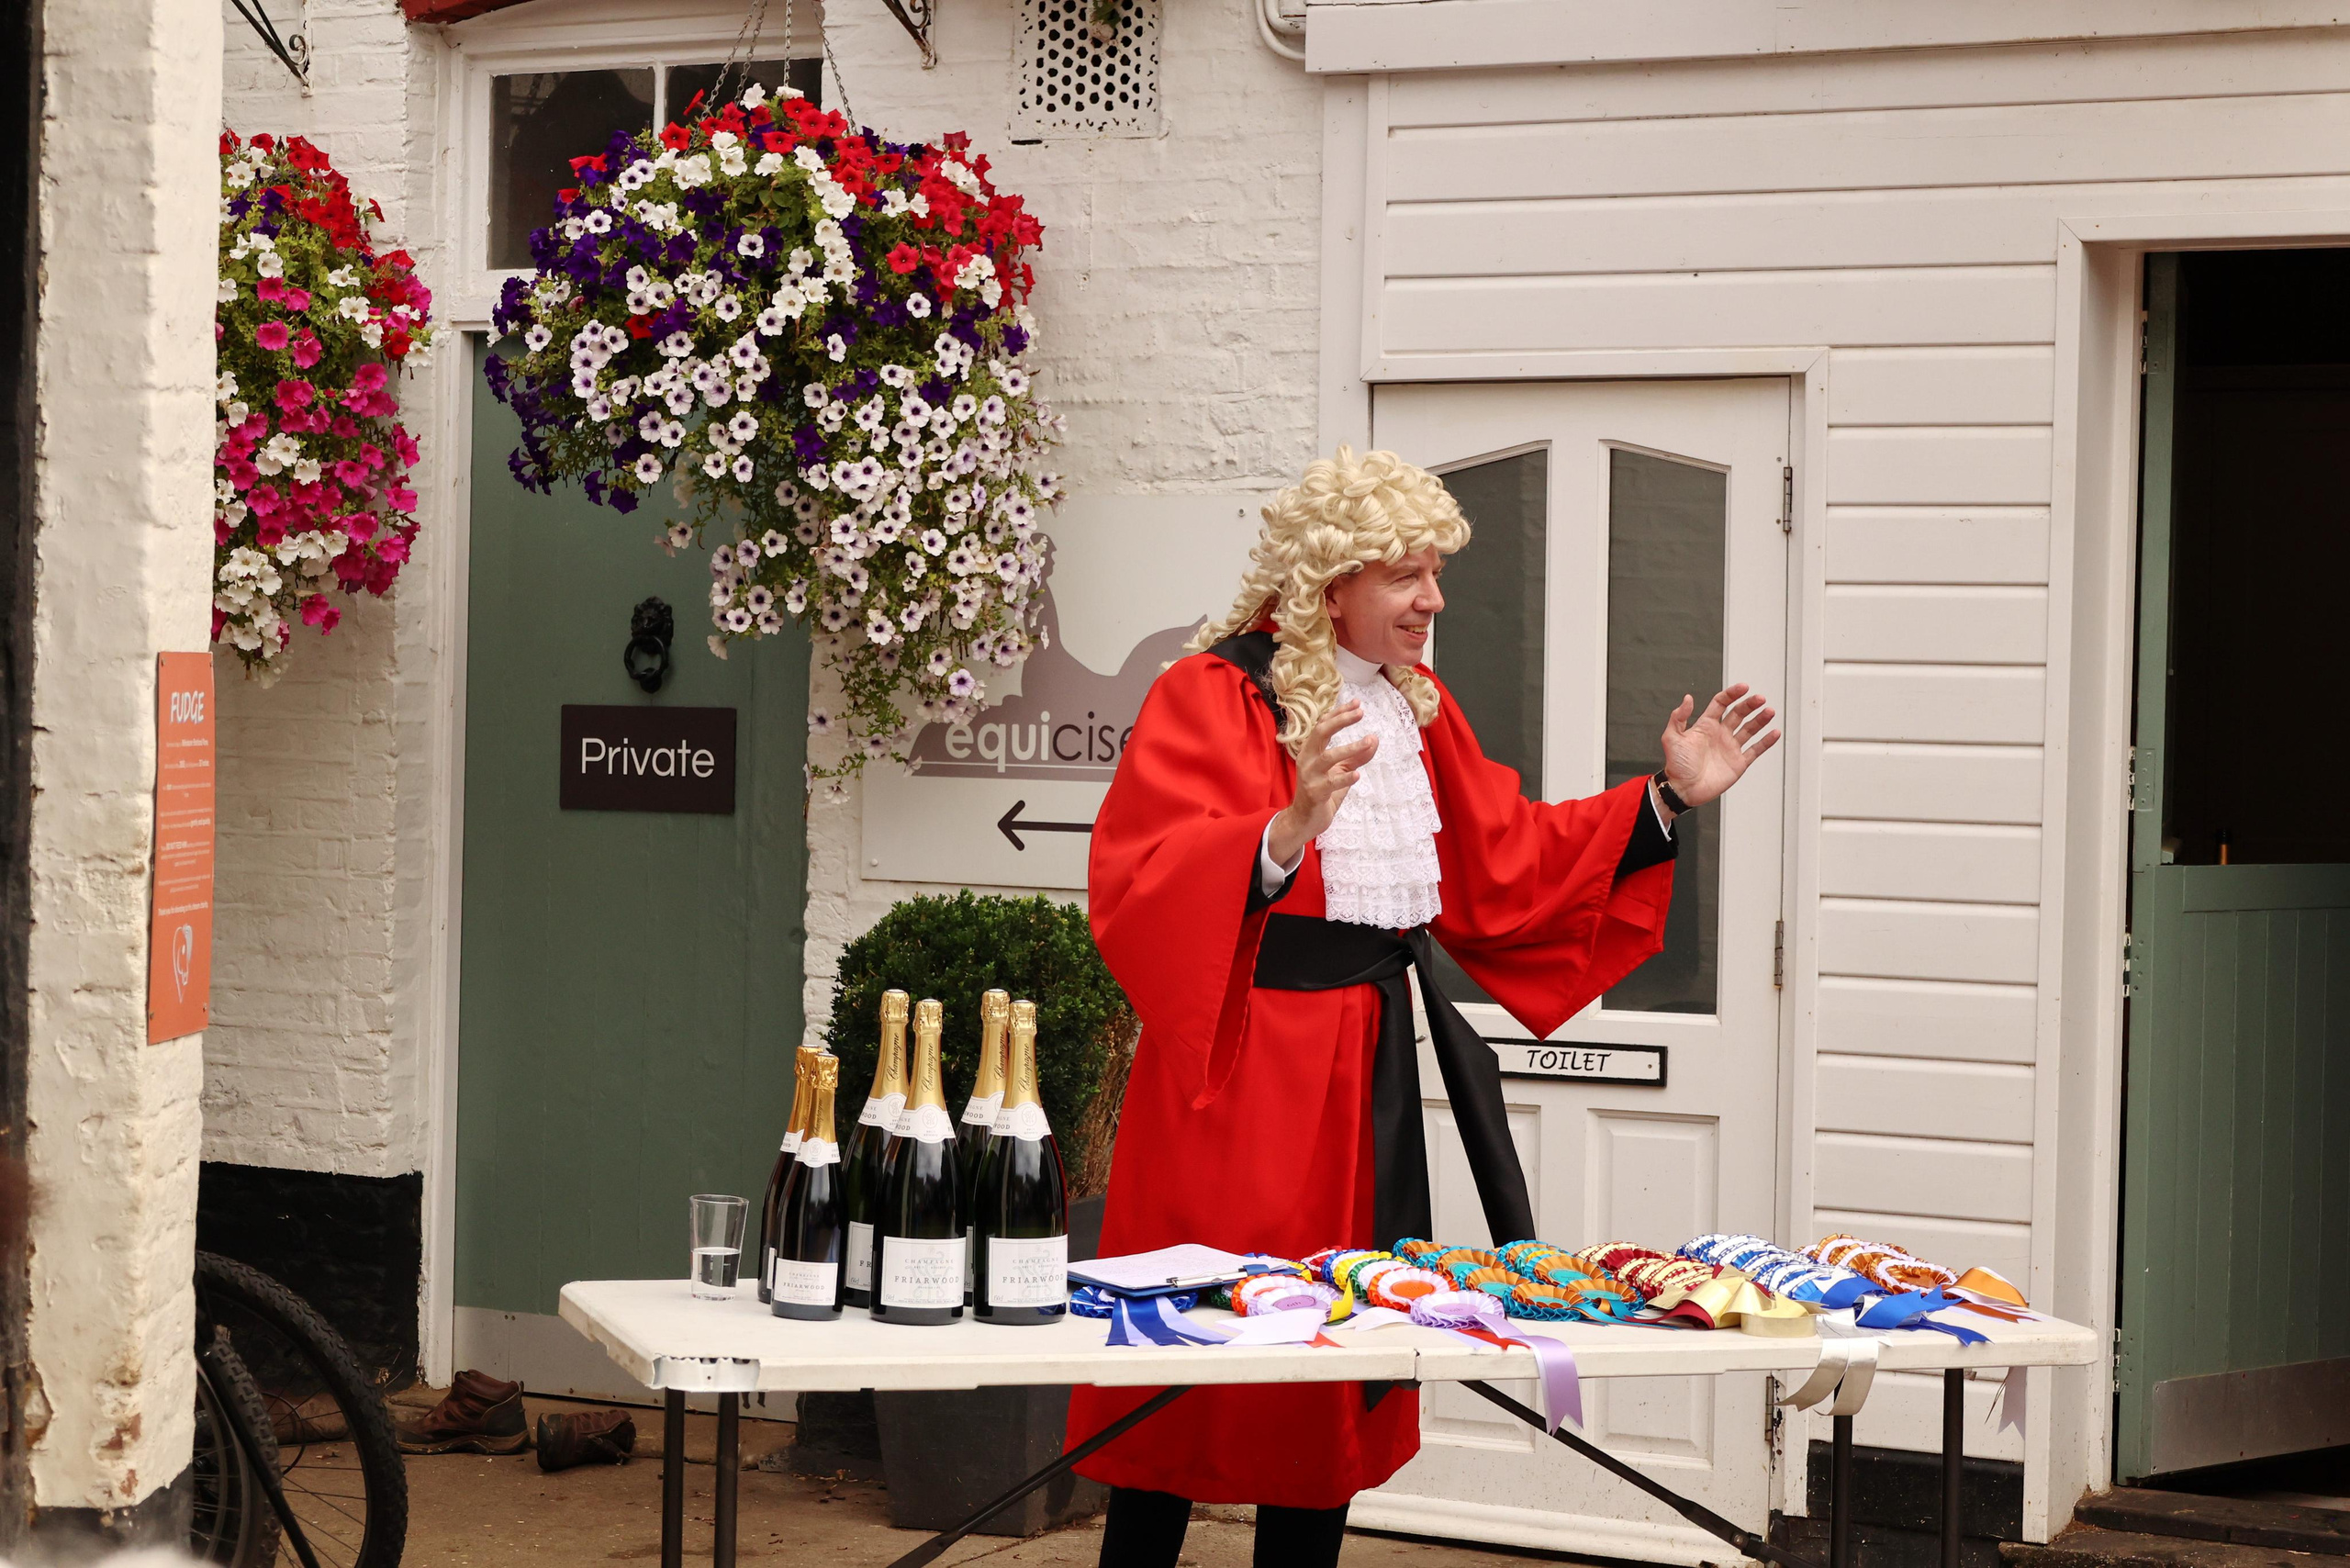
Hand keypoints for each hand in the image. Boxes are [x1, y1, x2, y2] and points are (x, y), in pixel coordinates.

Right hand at [1267, 701, 1377, 865]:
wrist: (1305, 819)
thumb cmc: (1323, 792)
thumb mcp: (1342, 771)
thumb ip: (1357, 756)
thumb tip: (1374, 739)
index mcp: (1311, 750)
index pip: (1323, 725)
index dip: (1339, 713)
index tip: (1356, 703)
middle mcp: (1307, 759)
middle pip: (1321, 733)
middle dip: (1340, 720)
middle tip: (1360, 712)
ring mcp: (1309, 776)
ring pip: (1328, 756)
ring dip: (1350, 748)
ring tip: (1369, 741)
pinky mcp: (1315, 793)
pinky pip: (1331, 783)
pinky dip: (1345, 778)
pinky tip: (1358, 775)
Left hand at [1660, 684, 1780, 809]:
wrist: (1683, 789)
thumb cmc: (1676, 765)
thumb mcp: (1672, 737)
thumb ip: (1679, 717)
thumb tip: (1687, 698)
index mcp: (1706, 726)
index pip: (1721, 704)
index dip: (1732, 694)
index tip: (1743, 688)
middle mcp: (1720, 734)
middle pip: (1738, 713)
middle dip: (1750, 705)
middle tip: (1760, 699)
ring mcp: (1730, 748)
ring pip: (1749, 729)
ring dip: (1760, 720)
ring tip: (1770, 711)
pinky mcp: (1738, 762)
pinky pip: (1755, 750)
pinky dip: (1766, 742)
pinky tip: (1774, 733)